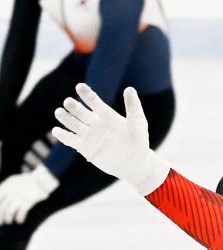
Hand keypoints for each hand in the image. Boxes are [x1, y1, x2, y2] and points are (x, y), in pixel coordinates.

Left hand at [0, 166, 57, 223]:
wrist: (39, 180)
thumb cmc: (25, 181)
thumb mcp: (11, 181)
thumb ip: (4, 188)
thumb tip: (1, 197)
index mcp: (5, 187)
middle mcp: (10, 193)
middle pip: (1, 208)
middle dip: (0, 217)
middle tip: (0, 223)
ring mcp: (19, 198)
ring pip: (9, 212)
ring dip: (8, 219)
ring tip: (9, 222)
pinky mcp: (28, 202)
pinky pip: (21, 213)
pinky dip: (19, 218)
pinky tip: (20, 221)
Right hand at [52, 84, 169, 194]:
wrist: (135, 163)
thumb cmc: (139, 141)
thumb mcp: (138, 123)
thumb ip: (133, 107)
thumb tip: (129, 89)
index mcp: (107, 115)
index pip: (94, 101)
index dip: (86, 94)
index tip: (80, 86)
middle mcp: (96, 123)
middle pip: (81, 112)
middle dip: (74, 107)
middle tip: (68, 102)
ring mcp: (89, 135)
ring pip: (73, 124)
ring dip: (65, 118)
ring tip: (59, 112)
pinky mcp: (85, 147)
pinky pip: (71, 140)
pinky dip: (63, 136)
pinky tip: (56, 131)